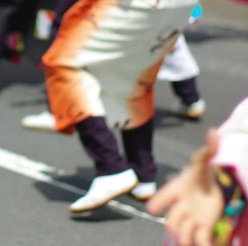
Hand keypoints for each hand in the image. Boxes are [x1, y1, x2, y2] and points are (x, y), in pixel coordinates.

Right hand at [147, 129, 223, 245]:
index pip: (164, 196)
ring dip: (185, 239)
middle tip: (176, 233)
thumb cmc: (200, 175)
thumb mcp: (204, 161)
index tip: (152, 209)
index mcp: (177, 189)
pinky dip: (204, 245)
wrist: (209, 188)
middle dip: (173, 226)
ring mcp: (190, 219)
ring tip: (189, 244)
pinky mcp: (202, 228)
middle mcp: (180, 206)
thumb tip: (213, 131)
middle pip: (172, 219)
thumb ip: (209, 148)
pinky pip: (200, 240)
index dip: (158, 202)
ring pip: (182, 231)